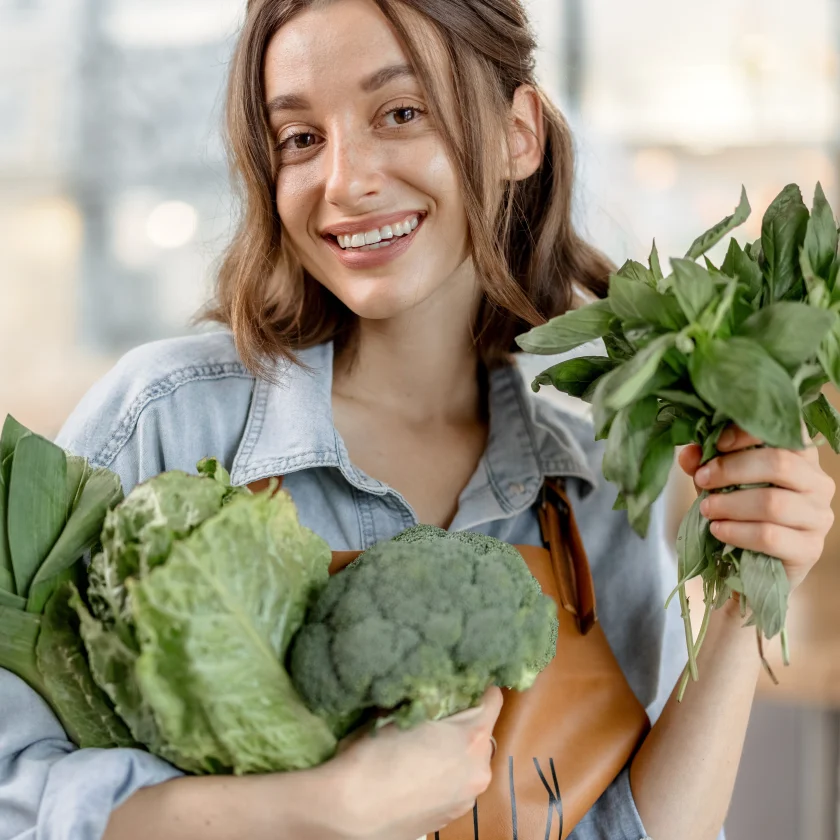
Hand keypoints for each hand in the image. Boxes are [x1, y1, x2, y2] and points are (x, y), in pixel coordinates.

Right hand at [324, 687, 502, 839]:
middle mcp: (479, 770)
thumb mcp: (399, 713)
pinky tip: (416, 772)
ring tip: (422, 746)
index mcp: (471, 738)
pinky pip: (456, 784)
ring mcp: (466, 798)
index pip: (492, 699)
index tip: (461, 682)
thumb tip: (431, 689)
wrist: (349, 812)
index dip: (477, 687)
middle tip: (434, 714)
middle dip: (462, 721)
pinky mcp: (451, 817)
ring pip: (469, 761)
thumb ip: (426, 700)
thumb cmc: (372, 757)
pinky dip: (444, 774)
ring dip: (454, 750)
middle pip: (481, 732)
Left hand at [678, 424, 835, 591]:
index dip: (750, 432)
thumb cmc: (739, 511)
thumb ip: (705, 464)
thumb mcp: (719, 481)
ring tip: (707, 509)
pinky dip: (736, 532)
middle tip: (702, 479)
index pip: (788, 430)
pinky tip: (718, 530)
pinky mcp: (809, 549)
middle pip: (779, 464)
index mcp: (801, 456)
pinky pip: (769, 536)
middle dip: (731, 470)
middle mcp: (817, 482)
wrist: (752, 564)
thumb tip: (689, 453)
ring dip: (730, 504)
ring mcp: (818, 517)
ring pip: (773, 503)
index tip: (717, 443)